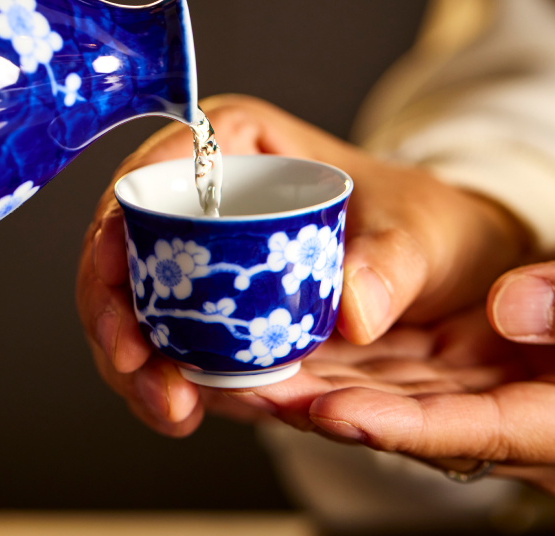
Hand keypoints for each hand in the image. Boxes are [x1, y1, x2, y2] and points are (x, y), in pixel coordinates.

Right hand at [76, 94, 529, 435]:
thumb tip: (352, 312)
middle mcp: (205, 196)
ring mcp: (201, 259)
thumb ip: (392, 263)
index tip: (114, 272)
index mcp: (237, 143)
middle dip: (113, 307)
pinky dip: (164, 380)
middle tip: (133, 361)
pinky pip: (167, 344)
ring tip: (167, 404)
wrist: (441, 276)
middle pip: (124, 243)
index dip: (120, 218)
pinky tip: (180, 412)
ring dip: (133, 358)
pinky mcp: (210, 312)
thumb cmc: (425, 228)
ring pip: (133, 304)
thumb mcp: (420, 232)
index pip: (160, 166)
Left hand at [245, 190, 554, 495]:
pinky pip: (400, 375)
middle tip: (252, 392)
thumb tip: (511, 309)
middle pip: (422, 427)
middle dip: (333, 412)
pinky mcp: (479, 375)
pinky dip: (344, 365)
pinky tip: (285, 350)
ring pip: (398, 404)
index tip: (332, 408)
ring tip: (242, 376)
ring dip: (321, 391)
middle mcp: (542, 427)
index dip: (405, 425)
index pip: (487, 431)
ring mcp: (505, 402)